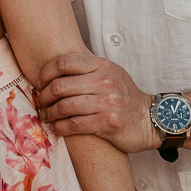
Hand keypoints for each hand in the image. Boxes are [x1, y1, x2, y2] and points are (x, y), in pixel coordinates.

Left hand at [38, 51, 154, 150]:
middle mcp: (104, 81)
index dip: (46, 73)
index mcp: (102, 66)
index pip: (64, 62)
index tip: (40, 83)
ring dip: (49, 113)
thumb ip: (86, 69)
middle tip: (40, 103)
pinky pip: (73, 125)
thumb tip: (53, 70)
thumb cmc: (124, 97)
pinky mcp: (107, 123)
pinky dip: (60, 127)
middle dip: (44, 96)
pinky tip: (56, 127)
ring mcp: (106, 102)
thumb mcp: (110, 74)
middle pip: (60, 86)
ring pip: (64, 107)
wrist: (150, 119)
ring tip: (45, 116)